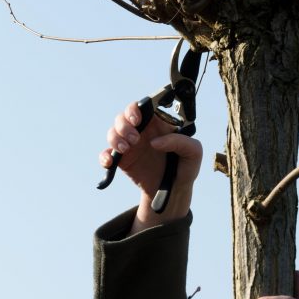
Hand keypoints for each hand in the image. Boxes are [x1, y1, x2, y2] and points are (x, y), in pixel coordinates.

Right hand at [100, 102, 202, 230]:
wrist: (173, 190)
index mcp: (157, 124)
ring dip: (115, 138)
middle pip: (123, 117)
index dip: (134, 109)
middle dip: (124, 125)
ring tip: (125, 149)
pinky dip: (104, 156)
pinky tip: (110, 163)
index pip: (141, 107)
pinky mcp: (122, 160)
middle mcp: (141, 131)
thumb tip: (156, 142)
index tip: (136, 119)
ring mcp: (130, 145)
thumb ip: (181, 142)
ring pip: (112, 132)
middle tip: (135, 138)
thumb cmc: (185, 167)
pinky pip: (106, 154)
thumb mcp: (193, 153)